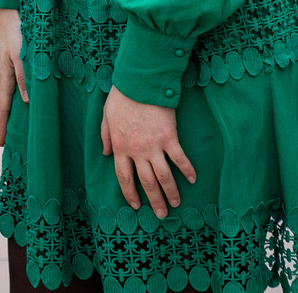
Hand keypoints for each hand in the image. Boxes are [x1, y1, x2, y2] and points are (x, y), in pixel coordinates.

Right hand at [0, 8, 27, 143]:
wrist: (13, 10)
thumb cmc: (18, 31)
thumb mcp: (21, 55)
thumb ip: (24, 76)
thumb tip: (26, 101)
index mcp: (4, 75)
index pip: (2, 106)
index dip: (2, 125)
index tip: (1, 144)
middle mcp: (6, 74)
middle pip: (5, 103)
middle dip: (6, 122)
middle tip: (9, 141)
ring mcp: (10, 67)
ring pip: (12, 94)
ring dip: (14, 110)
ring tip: (20, 125)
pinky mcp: (17, 60)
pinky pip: (18, 84)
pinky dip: (21, 96)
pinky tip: (29, 98)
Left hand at [99, 87, 196, 215]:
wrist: (140, 82)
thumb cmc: (122, 96)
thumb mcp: (106, 116)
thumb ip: (105, 136)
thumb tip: (105, 154)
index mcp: (120, 147)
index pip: (124, 177)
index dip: (130, 193)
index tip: (137, 205)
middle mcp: (137, 151)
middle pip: (146, 182)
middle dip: (154, 200)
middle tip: (162, 214)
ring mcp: (154, 146)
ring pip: (163, 176)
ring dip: (171, 192)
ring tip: (176, 204)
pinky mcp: (170, 138)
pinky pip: (179, 159)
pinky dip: (186, 170)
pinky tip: (192, 179)